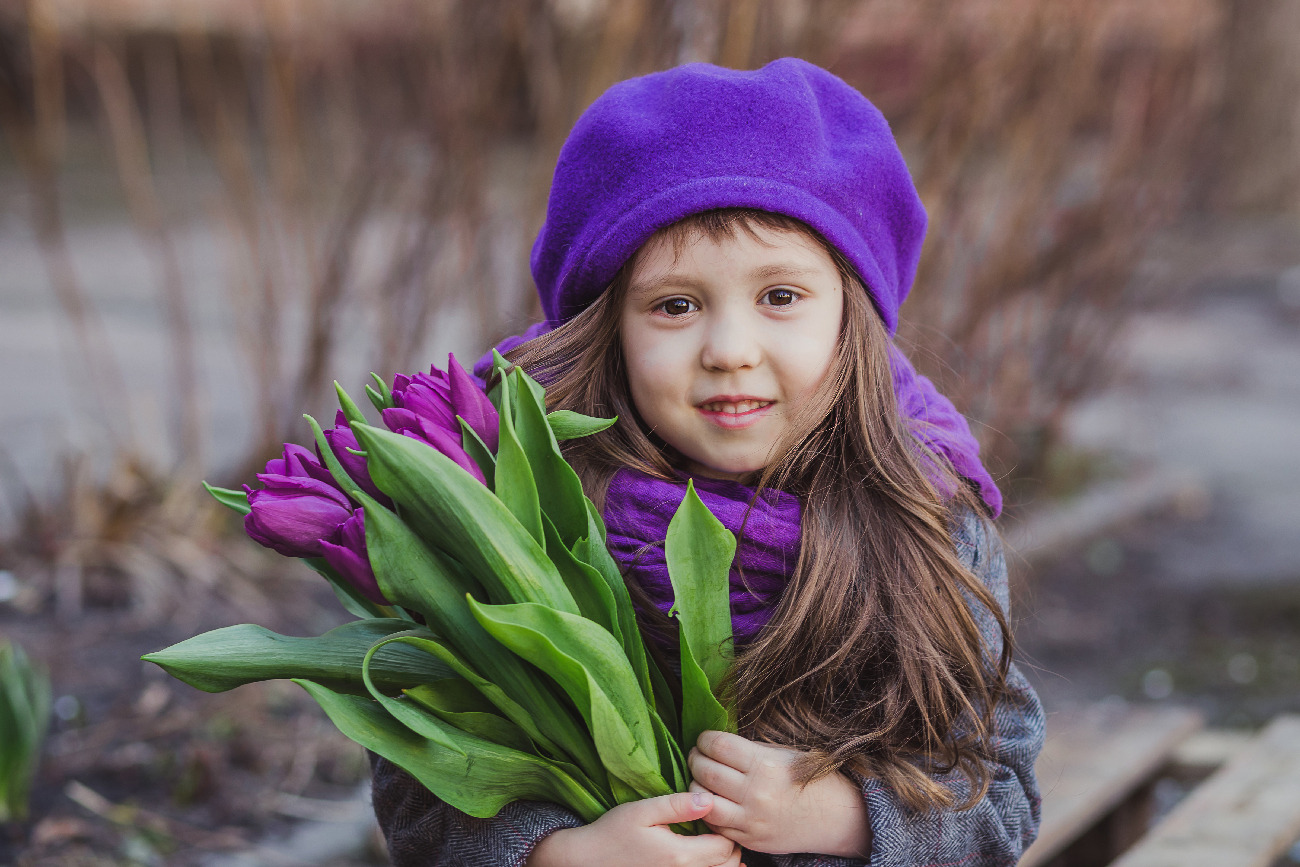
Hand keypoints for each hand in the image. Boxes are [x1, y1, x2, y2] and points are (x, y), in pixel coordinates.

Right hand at [526, 791, 743, 866]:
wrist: (586, 861)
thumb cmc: (612, 833)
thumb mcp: (642, 811)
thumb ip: (677, 805)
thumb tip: (709, 799)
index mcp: (679, 855)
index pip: (725, 847)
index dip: (728, 831)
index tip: (718, 817)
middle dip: (730, 848)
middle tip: (718, 829)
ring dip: (722, 862)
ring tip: (712, 844)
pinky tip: (702, 860)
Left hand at [687, 730, 871, 857]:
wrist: (837, 818)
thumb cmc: (810, 779)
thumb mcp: (785, 754)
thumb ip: (751, 749)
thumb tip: (717, 741)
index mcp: (766, 765)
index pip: (719, 746)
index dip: (705, 739)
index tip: (705, 739)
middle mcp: (756, 794)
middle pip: (706, 771)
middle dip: (695, 759)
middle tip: (697, 755)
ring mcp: (752, 820)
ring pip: (704, 801)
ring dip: (696, 786)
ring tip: (700, 778)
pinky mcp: (750, 839)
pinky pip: (715, 825)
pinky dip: (707, 811)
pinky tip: (712, 800)